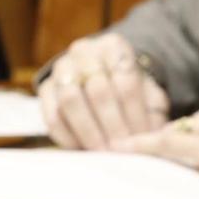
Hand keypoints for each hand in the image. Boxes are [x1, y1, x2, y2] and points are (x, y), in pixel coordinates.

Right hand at [40, 33, 168, 150]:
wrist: (101, 77)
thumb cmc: (129, 88)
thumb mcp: (149, 93)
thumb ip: (153, 112)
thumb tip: (152, 139)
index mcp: (114, 46)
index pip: (126, 80)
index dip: (134, 114)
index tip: (140, 138)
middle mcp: (84, 52)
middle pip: (98, 91)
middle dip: (112, 125)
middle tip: (122, 150)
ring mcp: (61, 69)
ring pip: (71, 101)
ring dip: (89, 131)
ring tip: (103, 151)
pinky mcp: (45, 90)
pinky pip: (52, 115)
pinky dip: (67, 136)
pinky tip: (83, 150)